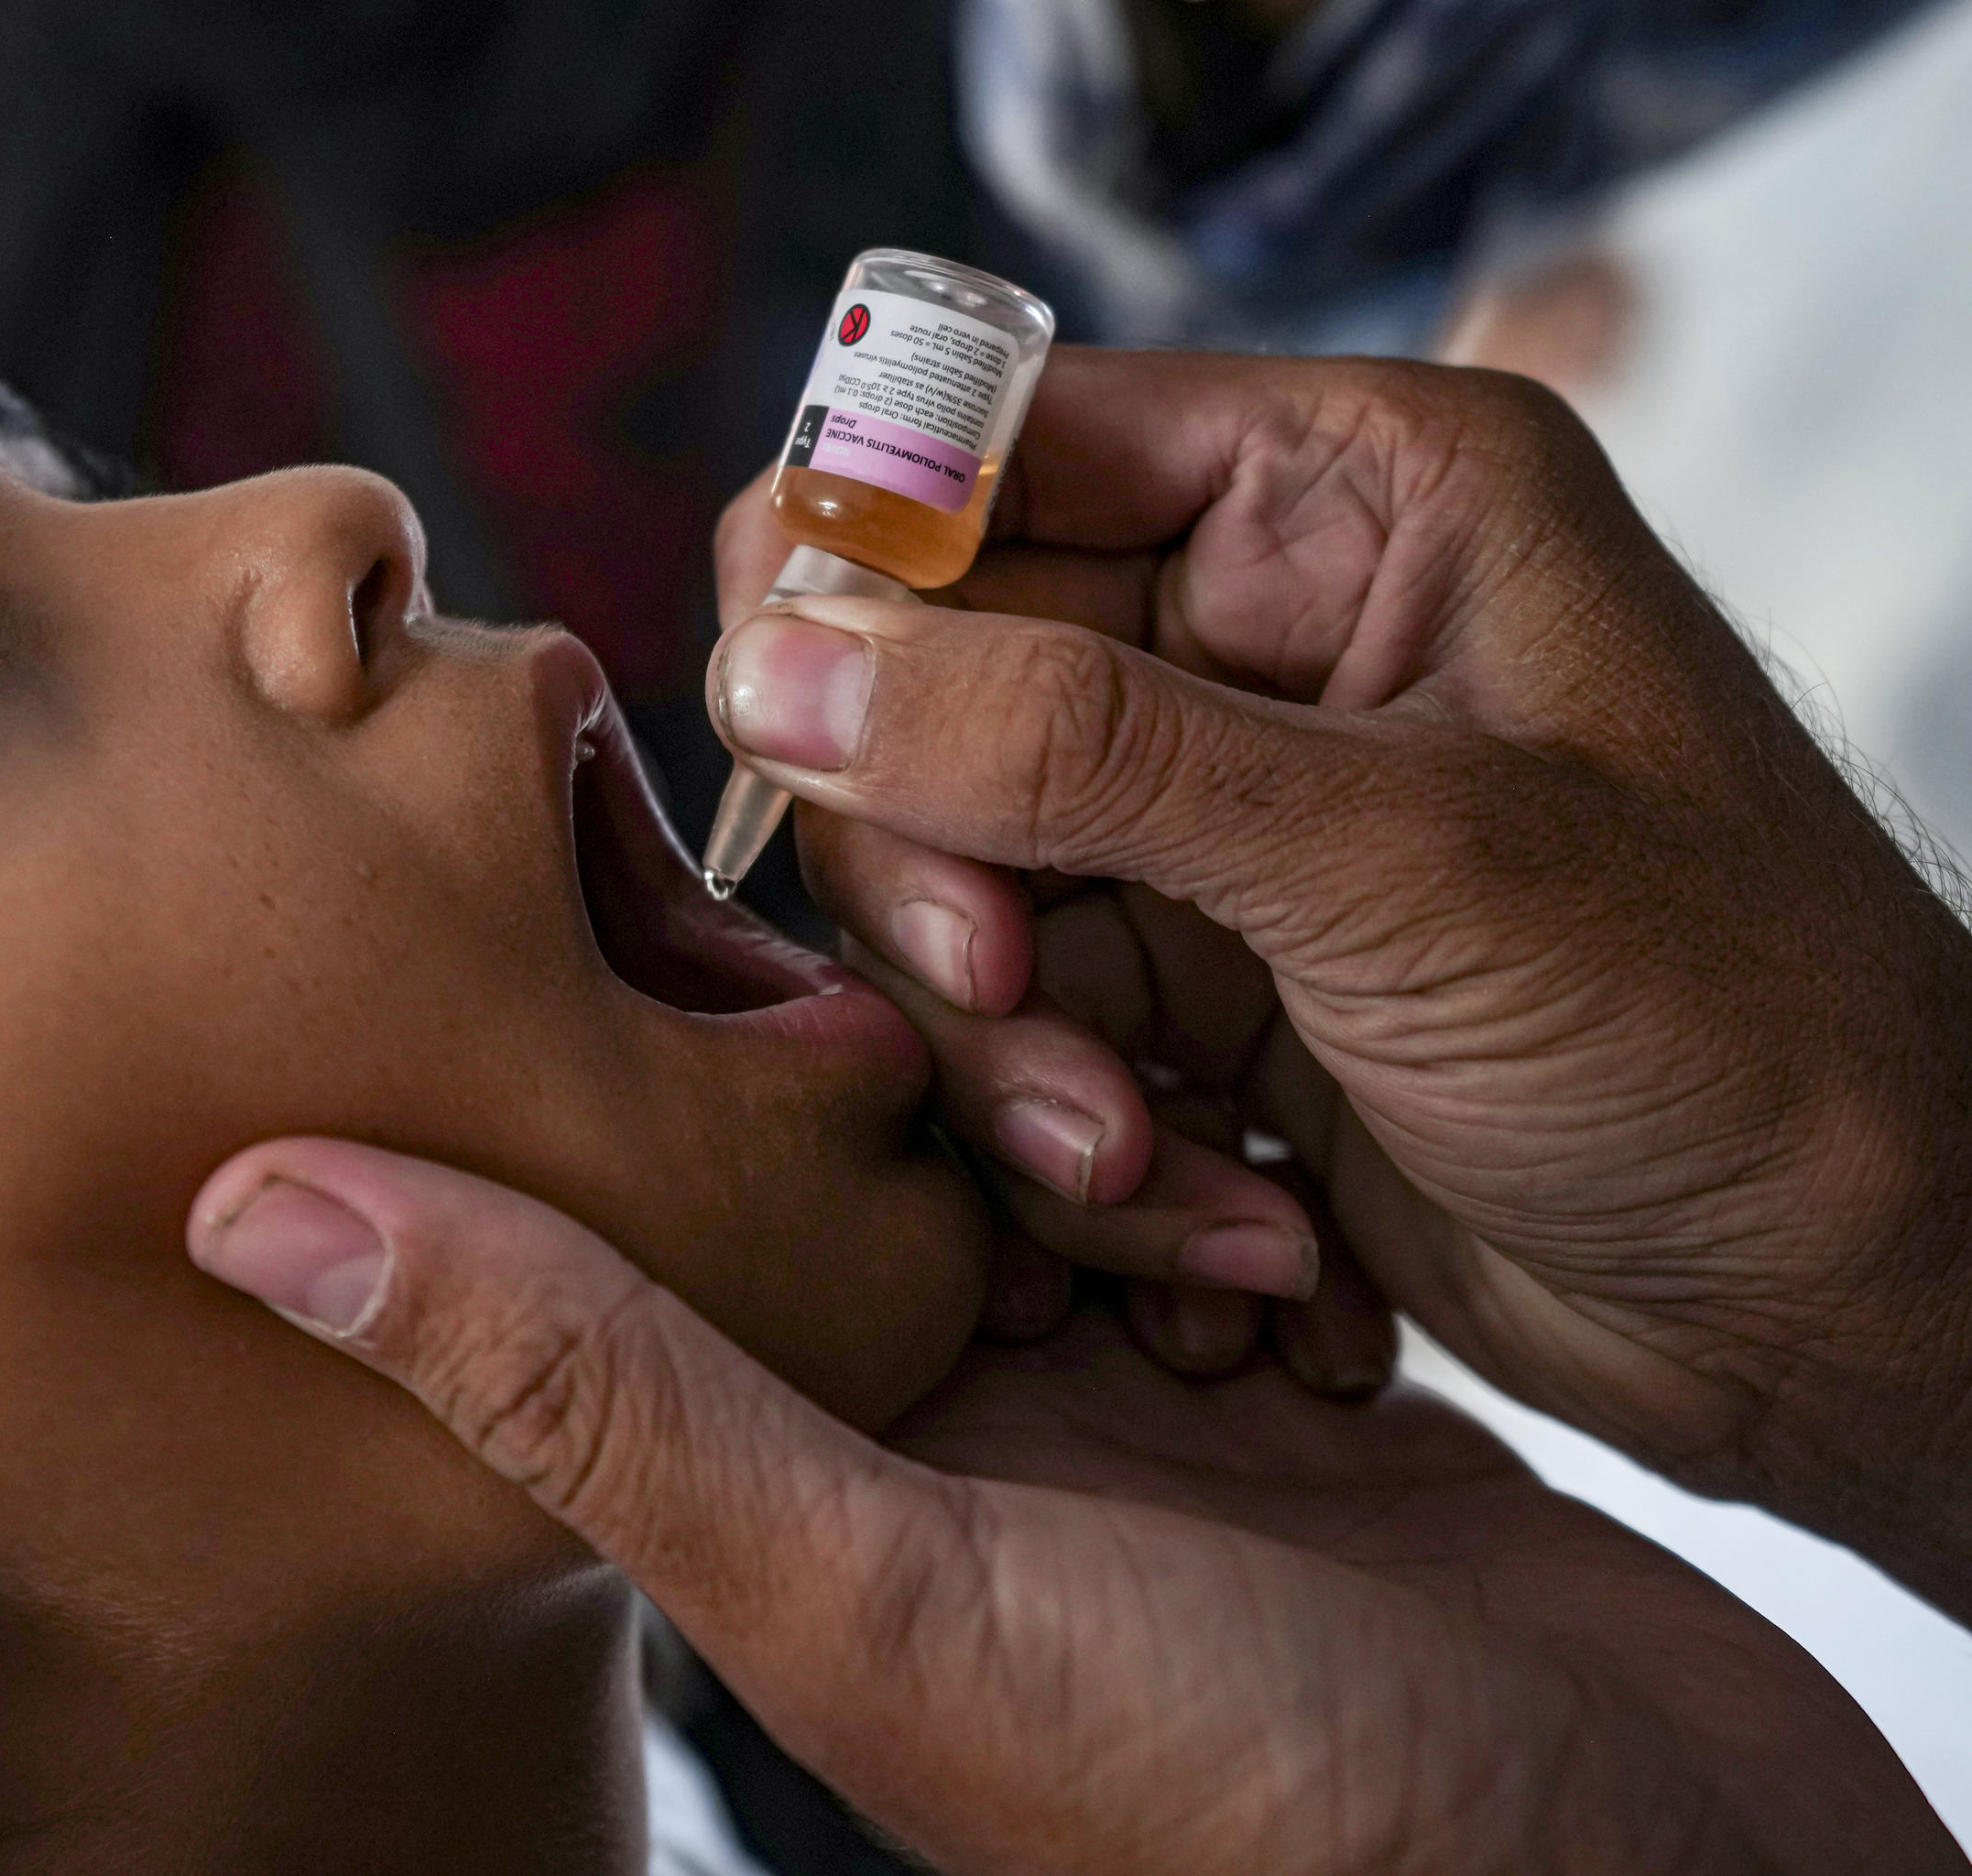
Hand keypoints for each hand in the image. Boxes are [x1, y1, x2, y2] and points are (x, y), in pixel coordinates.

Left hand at [186, 1139, 1958, 1874]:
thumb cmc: (1229, 1811)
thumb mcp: (863, 1580)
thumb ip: (580, 1381)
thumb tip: (244, 1205)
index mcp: (790, 1474)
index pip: (687, 1205)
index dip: (713, 1054)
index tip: (766, 913)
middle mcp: (934, 1442)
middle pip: (901, 1154)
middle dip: (985, 1082)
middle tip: (1059, 1061)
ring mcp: (1121, 1426)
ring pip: (1079, 1161)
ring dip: (1147, 1139)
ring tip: (1214, 1194)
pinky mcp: (1287, 1412)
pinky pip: (1237, 1217)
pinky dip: (1270, 1200)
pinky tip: (1306, 1228)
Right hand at [708, 348, 1971, 1608]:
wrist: (1853, 1310)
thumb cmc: (1735, 1028)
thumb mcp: (1398, 857)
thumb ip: (1067, 746)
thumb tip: (777, 663)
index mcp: (1344, 498)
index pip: (991, 449)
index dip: (864, 574)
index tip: (809, 733)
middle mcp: (1257, 640)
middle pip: (924, 693)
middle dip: (946, 883)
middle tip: (1008, 1000)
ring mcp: (1214, 829)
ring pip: (950, 897)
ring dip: (1018, 1067)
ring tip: (1160, 1180)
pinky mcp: (1196, 998)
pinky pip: (1018, 1045)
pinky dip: (1088, 1166)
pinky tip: (1246, 1248)